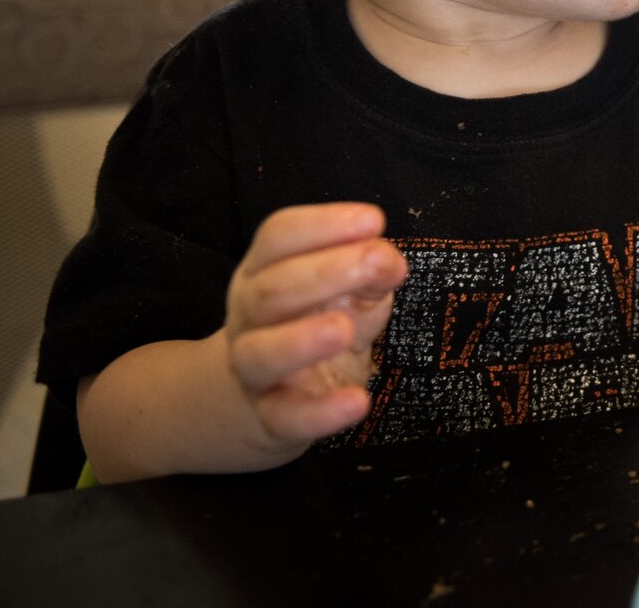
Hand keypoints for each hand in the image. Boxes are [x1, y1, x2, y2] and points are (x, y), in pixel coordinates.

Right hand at [222, 202, 408, 451]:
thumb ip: (369, 271)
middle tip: (380, 263)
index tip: (374, 220)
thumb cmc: (317, 322)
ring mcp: (255, 368)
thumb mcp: (347, 290)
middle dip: (325, 272)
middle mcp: (249, 316)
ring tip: (344, 329)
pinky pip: (286, 417)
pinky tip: (358, 402)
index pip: (278, 236)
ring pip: (261, 353)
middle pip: (271, 289)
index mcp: (264, 270)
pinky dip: (321, 413)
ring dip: (302, 339)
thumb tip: (388, 261)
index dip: (322, 224)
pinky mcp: (271, 416)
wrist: (271, 397)